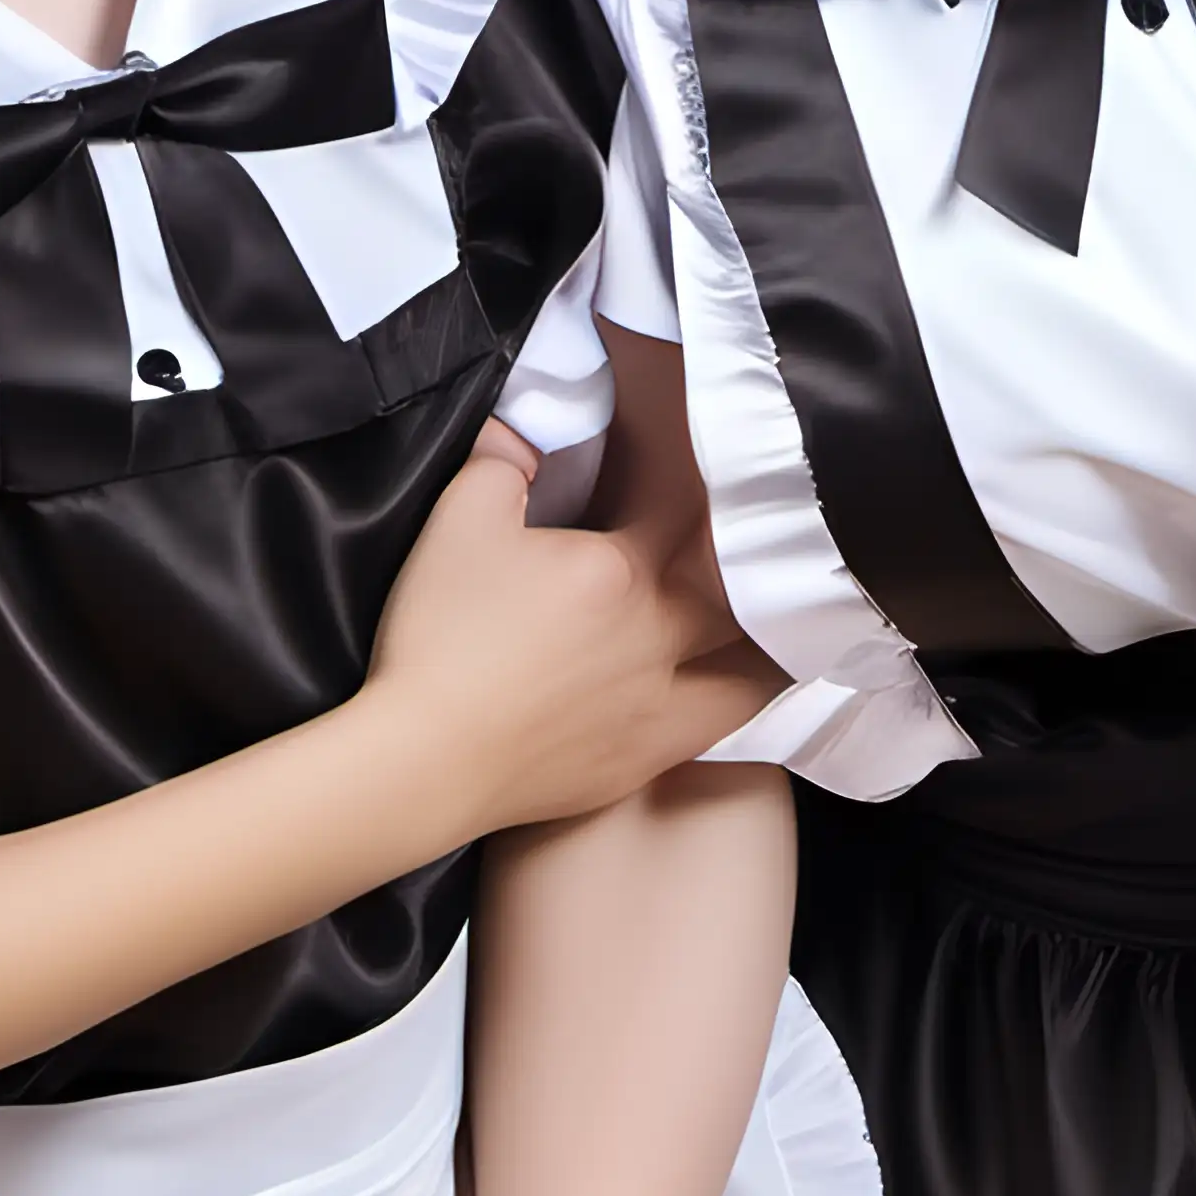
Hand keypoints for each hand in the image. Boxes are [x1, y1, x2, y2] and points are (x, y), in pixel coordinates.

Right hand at [366, 427, 774, 837]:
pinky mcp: (640, 762)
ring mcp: (657, 709)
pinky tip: (718, 687)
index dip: (713, 485)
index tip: (722, 468)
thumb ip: (500, 459)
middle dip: (762, 567)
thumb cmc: (439, 637)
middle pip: (746, 596)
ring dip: (770, 645)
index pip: (697, 513)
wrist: (421, 762)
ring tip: (774, 624)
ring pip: (752, 674)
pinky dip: (728, 700)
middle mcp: (658, 638)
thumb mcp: (458, 519)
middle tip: (773, 547)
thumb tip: (524, 433)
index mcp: (622, 571)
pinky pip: (714, 729)